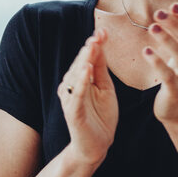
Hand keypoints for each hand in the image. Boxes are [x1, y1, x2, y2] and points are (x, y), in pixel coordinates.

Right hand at [57, 28, 117, 163]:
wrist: (97, 145)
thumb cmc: (101, 116)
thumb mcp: (106, 88)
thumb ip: (101, 69)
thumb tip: (100, 44)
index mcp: (81, 79)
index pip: (87, 58)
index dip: (94, 44)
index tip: (103, 31)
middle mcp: (72, 86)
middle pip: (80, 63)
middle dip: (90, 48)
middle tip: (98, 34)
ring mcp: (71, 98)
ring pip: (76, 75)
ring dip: (85, 60)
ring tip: (92, 46)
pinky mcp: (73, 112)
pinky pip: (76, 95)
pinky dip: (80, 82)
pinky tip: (87, 70)